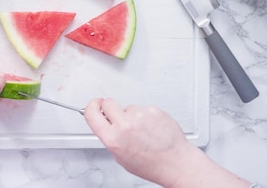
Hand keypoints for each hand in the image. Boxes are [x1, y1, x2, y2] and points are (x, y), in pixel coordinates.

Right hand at [85, 99, 250, 187]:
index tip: (94, 104)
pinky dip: (146, 116)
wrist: (175, 162)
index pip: (92, 113)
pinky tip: (152, 128)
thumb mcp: (120, 156)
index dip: (91, 106)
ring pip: (128, 107)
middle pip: (108, 102)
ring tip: (143, 130)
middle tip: (118, 117)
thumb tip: (105, 123)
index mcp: (113, 138)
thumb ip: (110, 137)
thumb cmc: (151, 164)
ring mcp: (140, 115)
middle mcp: (125, 125)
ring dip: (132, 115)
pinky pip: (144, 109)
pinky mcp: (153, 110)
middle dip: (110, 108)